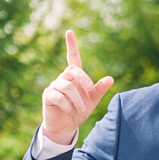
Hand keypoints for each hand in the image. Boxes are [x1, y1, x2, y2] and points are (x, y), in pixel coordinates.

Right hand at [40, 30, 115, 145]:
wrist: (66, 127)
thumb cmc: (79, 111)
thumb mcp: (93, 101)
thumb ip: (100, 89)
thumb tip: (110, 78)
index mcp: (74, 77)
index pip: (72, 57)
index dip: (71, 45)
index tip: (69, 32)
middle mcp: (63, 78)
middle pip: (72, 69)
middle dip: (83, 78)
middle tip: (90, 88)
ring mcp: (54, 87)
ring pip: (67, 86)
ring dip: (77, 99)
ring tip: (81, 109)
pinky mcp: (48, 96)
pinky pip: (59, 97)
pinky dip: (68, 105)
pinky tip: (71, 112)